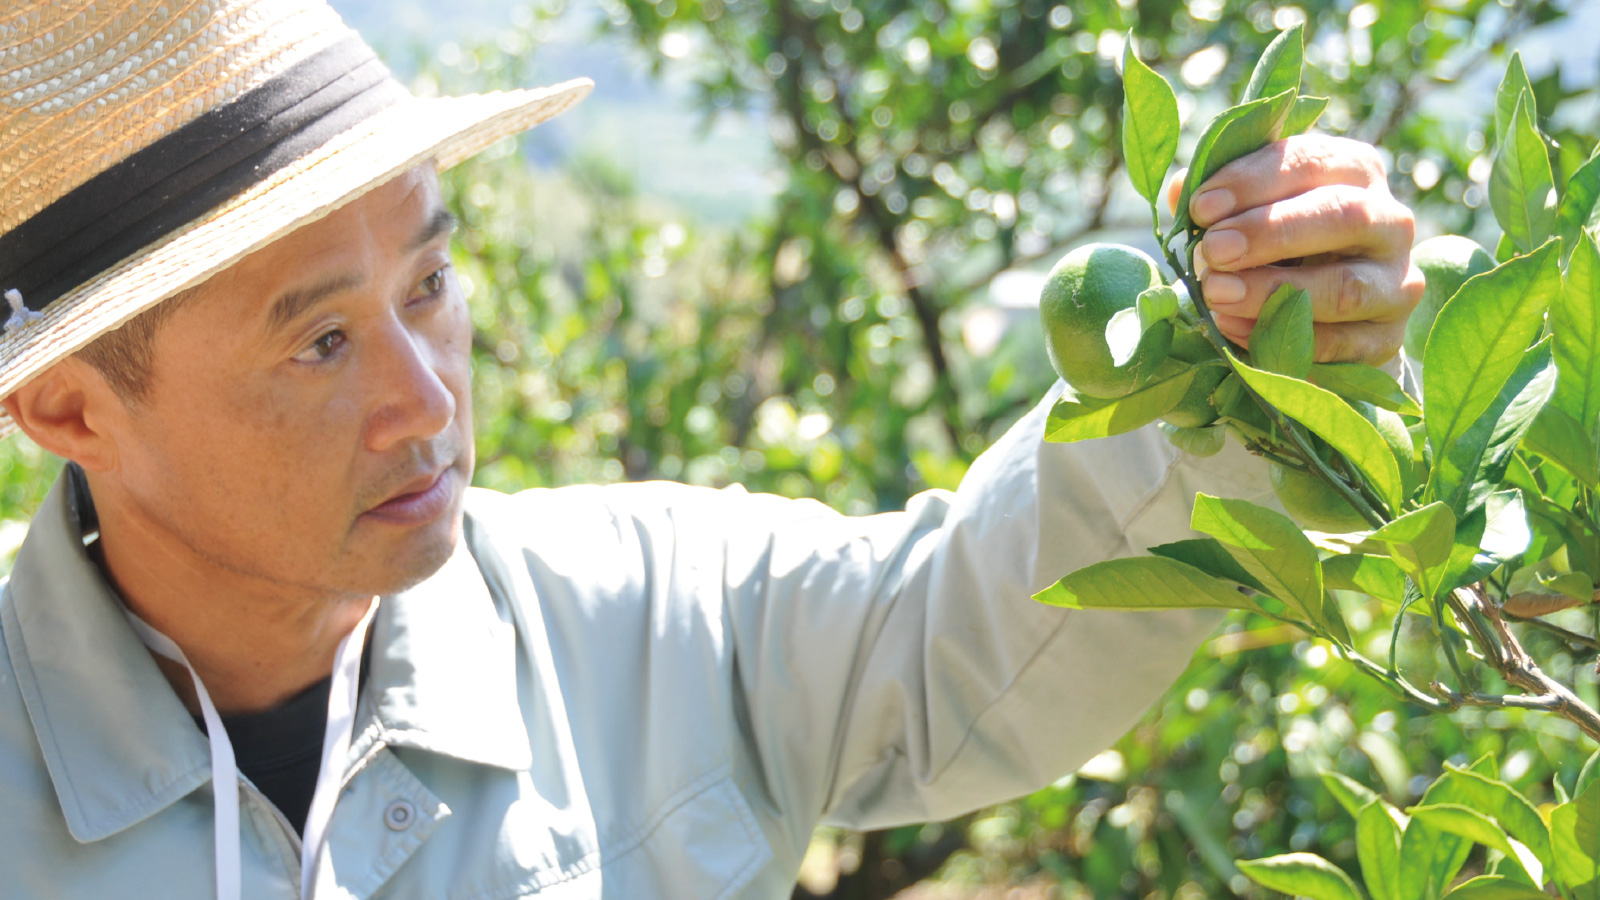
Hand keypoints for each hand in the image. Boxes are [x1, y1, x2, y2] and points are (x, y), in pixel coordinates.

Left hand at [1166, 134, 1423, 365]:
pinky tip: (1235, 331)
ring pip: (1346, 287)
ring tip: (1216, 294)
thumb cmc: (1277, 249)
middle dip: (1270, 232)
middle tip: (1213, 250)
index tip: (1201, 207)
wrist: (1322, 318)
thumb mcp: (1249, 213)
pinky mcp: (1387, 339)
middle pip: (1343, 215)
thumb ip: (1220, 199)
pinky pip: (1341, 345)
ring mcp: (1396, 284)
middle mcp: (1390, 222)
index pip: (1313, 160)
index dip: (1253, 181)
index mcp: (1356, 172)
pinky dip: (1285, 340)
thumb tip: (1180, 190)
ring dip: (1273, 291)